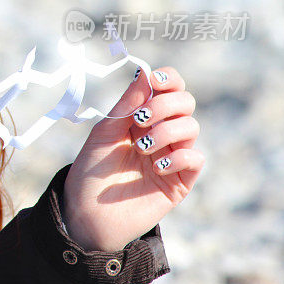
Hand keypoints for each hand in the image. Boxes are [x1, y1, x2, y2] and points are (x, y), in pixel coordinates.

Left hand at [63, 67, 203, 251]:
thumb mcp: (105, 132)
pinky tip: (156, 167)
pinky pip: (195, 158)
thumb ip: (127, 104)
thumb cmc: (91, 170)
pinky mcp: (180, 181)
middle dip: (166, 105)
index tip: (155, 80)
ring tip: (141, 149)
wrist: (87, 212)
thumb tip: (145, 72)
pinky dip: (178, 156)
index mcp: (142, 116)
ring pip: (191, 127)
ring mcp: (172, 155)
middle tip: (141, 119)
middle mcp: (161, 132)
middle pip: (185, 102)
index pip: (168, 88)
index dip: (168, 79)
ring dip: (166, 132)